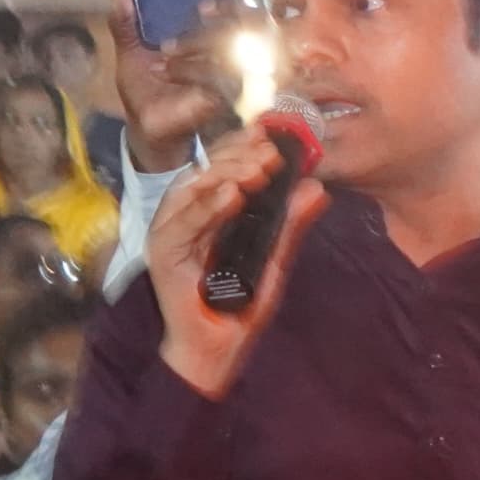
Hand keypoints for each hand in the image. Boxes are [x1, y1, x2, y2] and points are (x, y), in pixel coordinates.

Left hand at [108, 0, 240, 172]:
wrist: (148, 127)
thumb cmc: (146, 87)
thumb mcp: (131, 52)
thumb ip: (125, 25)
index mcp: (208, 31)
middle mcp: (228, 47)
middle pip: (248, 15)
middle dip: (226, 6)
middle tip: (200, 7)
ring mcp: (235, 70)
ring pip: (236, 42)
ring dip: (201, 40)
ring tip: (168, 48)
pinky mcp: (231, 93)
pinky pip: (222, 73)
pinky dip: (194, 68)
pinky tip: (171, 70)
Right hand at [146, 122, 327, 398]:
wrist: (221, 347)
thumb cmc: (242, 302)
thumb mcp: (275, 258)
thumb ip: (291, 224)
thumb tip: (317, 188)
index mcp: (210, 211)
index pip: (224, 167)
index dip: (244, 146)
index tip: (274, 132)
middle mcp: (186, 217)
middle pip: (205, 171)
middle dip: (238, 155)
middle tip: (271, 149)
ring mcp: (170, 235)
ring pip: (190, 191)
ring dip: (224, 175)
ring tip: (258, 169)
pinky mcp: (162, 257)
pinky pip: (180, 226)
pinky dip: (206, 208)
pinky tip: (231, 196)